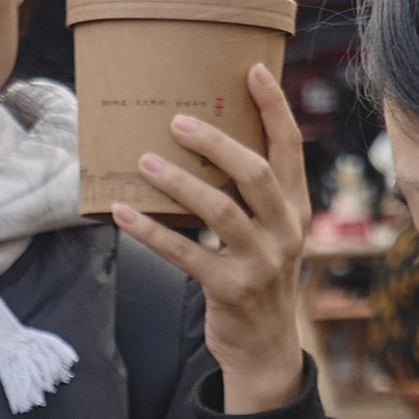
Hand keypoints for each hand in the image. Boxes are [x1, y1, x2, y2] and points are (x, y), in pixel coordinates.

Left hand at [111, 61, 308, 414]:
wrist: (266, 348)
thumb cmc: (258, 277)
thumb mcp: (271, 234)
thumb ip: (253, 196)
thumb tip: (206, 142)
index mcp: (296, 210)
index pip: (290, 149)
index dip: (274, 108)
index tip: (252, 70)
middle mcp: (286, 232)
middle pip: (256, 174)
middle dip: (217, 143)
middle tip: (178, 120)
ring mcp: (260, 263)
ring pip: (221, 210)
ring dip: (179, 182)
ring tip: (145, 162)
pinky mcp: (230, 289)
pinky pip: (185, 253)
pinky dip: (150, 231)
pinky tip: (122, 212)